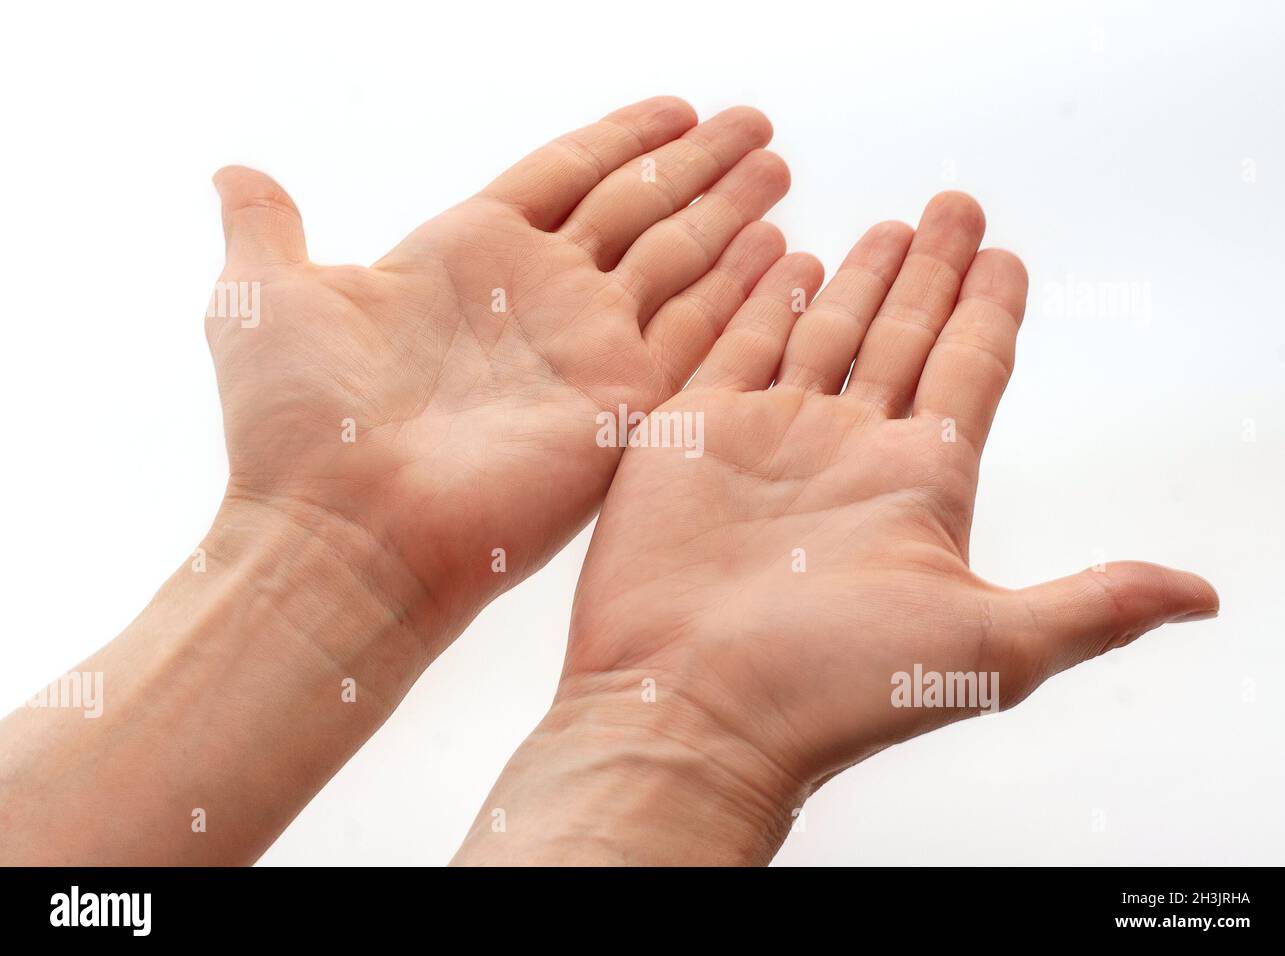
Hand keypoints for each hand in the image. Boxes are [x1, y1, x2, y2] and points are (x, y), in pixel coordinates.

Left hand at [207, 96, 789, 648]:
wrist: (342, 529)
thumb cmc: (297, 423)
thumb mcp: (263, 297)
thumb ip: (266, 227)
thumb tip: (236, 171)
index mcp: (468, 254)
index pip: (568, 173)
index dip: (626, 138)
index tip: (680, 108)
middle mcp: (538, 296)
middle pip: (639, 207)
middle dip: (700, 167)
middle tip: (758, 126)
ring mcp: (586, 348)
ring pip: (679, 259)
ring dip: (731, 217)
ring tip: (777, 170)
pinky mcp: (622, 403)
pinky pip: (700, 330)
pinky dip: (743, 291)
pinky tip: (783, 255)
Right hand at [456, 193, 1217, 864]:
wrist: (687, 707)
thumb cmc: (830, 688)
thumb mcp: (987, 648)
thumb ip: (1092, 605)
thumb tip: (1200, 597)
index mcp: (920, 485)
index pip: (969, 372)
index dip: (991, 313)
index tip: (1009, 258)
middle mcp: (850, 453)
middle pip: (906, 338)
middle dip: (932, 272)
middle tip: (955, 205)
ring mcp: (771, 439)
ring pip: (828, 332)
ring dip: (859, 278)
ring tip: (886, 225)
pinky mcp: (696, 432)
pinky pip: (740, 343)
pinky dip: (765, 301)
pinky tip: (788, 262)